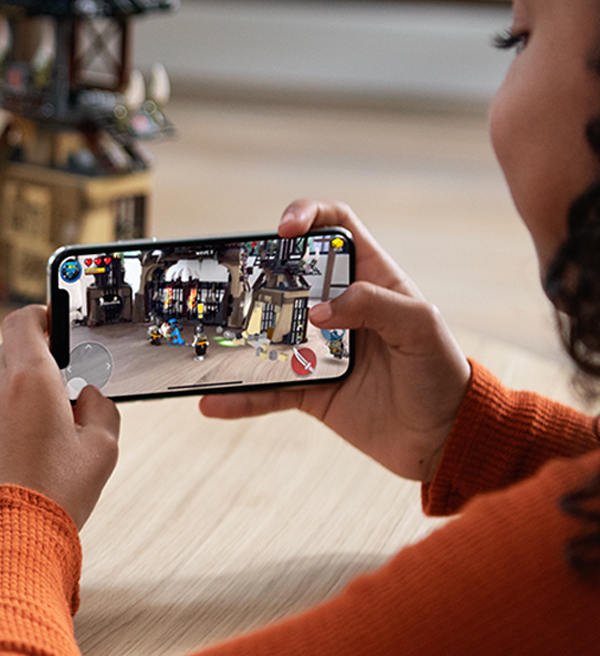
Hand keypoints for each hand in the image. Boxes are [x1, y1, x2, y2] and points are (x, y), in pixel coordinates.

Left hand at [0, 305, 119, 528]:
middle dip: (35, 368)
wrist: (3, 542)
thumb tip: (89, 399)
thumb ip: (101, 410)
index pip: (22, 321)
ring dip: (16, 405)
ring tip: (43, 443)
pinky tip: (18, 466)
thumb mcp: (102, 450)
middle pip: (9, 357)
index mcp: (29, 379)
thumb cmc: (54, 495)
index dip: (40, 316)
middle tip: (62, 396)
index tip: (54, 325)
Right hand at [199, 199, 470, 481]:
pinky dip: (239, 397)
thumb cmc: (442, 374)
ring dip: (237, 336)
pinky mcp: (308, 388)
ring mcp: (318, 348)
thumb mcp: (420, 327)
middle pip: (286, 274)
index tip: (283, 229)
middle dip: (256, 271)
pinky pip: (265, 389)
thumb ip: (374, 305)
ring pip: (265, 332)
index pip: (335, 228)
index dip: (308, 216)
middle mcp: (338, 308)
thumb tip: (319, 311)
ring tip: (210, 338)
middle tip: (237, 280)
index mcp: (369, 279)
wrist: (444, 439)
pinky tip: (214, 401)